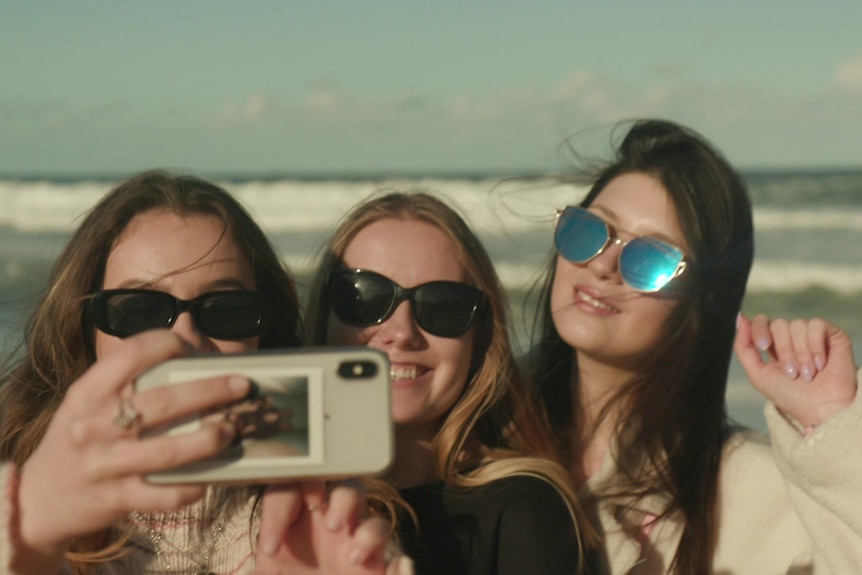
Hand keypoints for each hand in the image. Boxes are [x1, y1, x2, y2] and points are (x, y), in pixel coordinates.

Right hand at [16, 330, 250, 567]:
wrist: (39, 500)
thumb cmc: (78, 439)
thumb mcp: (91, 399)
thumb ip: (133, 369)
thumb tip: (189, 326)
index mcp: (89, 392)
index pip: (132, 353)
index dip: (168, 343)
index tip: (193, 346)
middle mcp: (95, 425)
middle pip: (163, 402)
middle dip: (211, 390)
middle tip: (242, 385)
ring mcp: (106, 465)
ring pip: (169, 451)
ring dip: (209, 439)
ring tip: (233, 429)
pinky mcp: (118, 499)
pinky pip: (166, 494)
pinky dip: (194, 486)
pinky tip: (211, 476)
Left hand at [254, 481, 412, 574]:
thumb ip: (264, 567)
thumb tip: (264, 551)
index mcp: (290, 525)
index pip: (284, 490)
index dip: (279, 505)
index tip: (271, 544)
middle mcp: (319, 521)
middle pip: (325, 475)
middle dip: (320, 484)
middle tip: (316, 511)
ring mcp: (348, 533)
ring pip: (354, 491)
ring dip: (346, 502)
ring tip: (338, 531)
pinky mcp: (373, 553)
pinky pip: (381, 529)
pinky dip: (370, 538)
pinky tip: (356, 559)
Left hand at [734, 313, 857, 427]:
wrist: (821, 409)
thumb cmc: (790, 396)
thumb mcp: (758, 374)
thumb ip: (744, 347)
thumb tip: (739, 318)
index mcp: (773, 345)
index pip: (761, 322)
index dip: (759, 329)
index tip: (763, 346)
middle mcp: (792, 337)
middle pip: (778, 324)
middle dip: (784, 351)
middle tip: (792, 373)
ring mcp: (811, 334)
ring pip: (797, 325)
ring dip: (801, 353)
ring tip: (808, 374)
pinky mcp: (831, 334)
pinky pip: (816, 324)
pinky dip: (815, 346)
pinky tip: (820, 364)